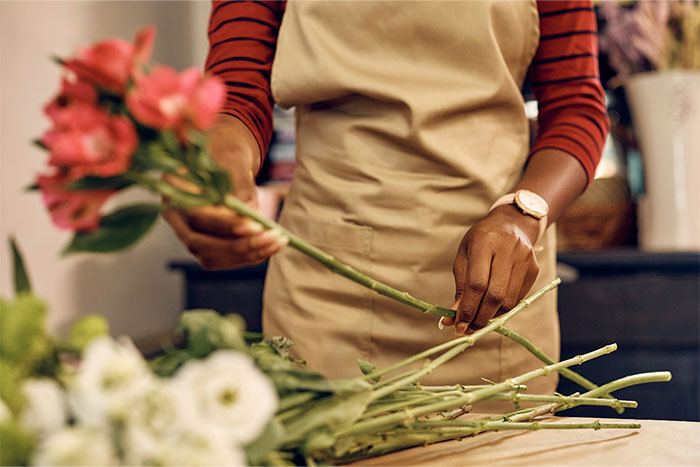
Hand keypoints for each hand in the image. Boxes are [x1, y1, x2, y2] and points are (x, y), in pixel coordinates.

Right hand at [162, 115, 287, 269]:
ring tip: (278, 241)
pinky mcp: (203, 245)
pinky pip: (222, 259)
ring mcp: (186, 233)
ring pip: (211, 257)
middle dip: (239, 246)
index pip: (196, 216)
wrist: (222, 159)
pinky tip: (270, 246)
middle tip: (272, 237)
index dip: (225, 225)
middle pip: (199, 244)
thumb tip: (252, 214)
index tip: (256, 225)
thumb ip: (239, 184)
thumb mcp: (234, 160)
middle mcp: (175, 216)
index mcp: (174, 189)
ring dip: (247, 255)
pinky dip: (247, 256)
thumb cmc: (226, 154)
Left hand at [442, 205, 540, 333]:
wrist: (512, 223)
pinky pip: (518, 298)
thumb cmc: (481, 241)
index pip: (477, 283)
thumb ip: (460, 286)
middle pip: (495, 295)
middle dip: (479, 317)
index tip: (457, 324)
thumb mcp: (465, 256)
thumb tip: (453, 317)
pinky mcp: (534, 269)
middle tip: (467, 329)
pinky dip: (503, 310)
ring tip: (477, 321)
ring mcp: (524, 259)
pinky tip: (491, 311)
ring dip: (491, 317)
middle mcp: (508, 249)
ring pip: (508, 301)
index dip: (467, 307)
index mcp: (485, 242)